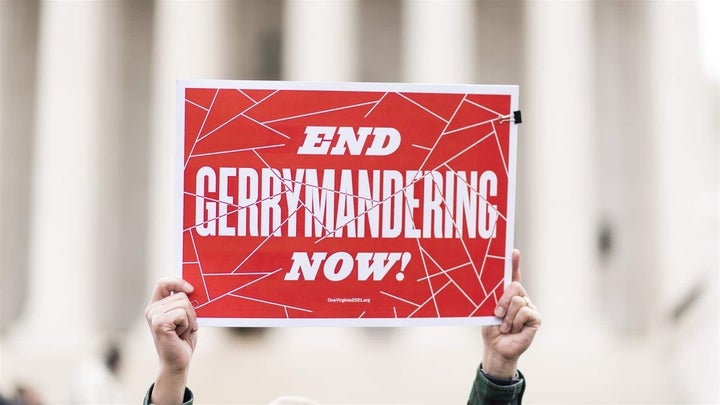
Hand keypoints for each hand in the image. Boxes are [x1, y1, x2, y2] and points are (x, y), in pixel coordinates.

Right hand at [145, 278, 197, 404]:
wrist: (178, 362)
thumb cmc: (182, 340)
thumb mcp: (185, 317)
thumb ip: (184, 303)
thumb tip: (193, 288)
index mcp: (157, 305)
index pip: (164, 283)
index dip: (178, 282)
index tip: (191, 290)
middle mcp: (152, 309)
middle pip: (181, 295)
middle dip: (191, 312)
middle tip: (185, 327)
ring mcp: (154, 316)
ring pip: (184, 304)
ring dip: (190, 320)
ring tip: (182, 331)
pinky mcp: (159, 323)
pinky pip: (182, 314)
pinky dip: (187, 325)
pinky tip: (180, 335)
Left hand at [481, 249, 540, 378]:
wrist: (496, 347)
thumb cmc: (491, 329)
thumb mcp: (489, 310)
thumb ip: (494, 298)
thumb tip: (490, 284)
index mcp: (509, 294)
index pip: (513, 275)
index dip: (514, 262)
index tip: (513, 251)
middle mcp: (521, 297)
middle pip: (515, 286)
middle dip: (503, 300)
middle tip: (496, 314)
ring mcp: (530, 307)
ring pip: (518, 301)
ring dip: (507, 316)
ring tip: (504, 327)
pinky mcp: (536, 318)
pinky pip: (524, 312)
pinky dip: (514, 322)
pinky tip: (513, 330)